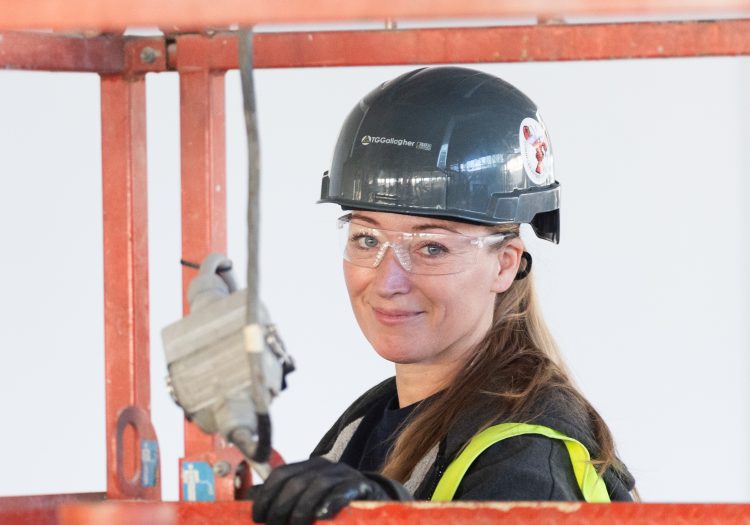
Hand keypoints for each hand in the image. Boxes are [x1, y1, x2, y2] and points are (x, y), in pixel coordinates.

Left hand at [249, 457, 410, 524]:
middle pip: (297, 481)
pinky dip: (331, 503)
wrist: (372, 500)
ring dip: (301, 509)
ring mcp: (344, 474)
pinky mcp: (361, 486)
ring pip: (317, 485)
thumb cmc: (332, 502)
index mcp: (308, 467)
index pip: (281, 474)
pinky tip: (322, 516)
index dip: (266, 495)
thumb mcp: (306, 498)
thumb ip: (281, 497)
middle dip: (281, 506)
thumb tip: (250, 497)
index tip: (258, 517)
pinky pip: (343, 491)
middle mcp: (324, 466)